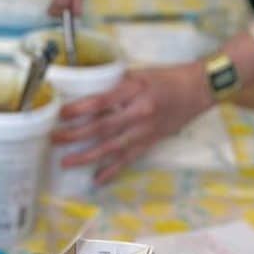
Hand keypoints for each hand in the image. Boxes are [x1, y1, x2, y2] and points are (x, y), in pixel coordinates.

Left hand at [54, 62, 212, 182]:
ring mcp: (145, 131)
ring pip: (112, 147)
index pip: (102, 101)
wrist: (199, 89)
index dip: (79, 109)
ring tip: (66, 162)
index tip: (60, 114)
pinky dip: (112, 171)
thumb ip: (115, 86)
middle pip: (102, 126)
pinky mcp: (150, 143)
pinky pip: (128, 160)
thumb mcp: (139, 73)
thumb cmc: (167, 78)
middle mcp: (139, 112)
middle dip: (76, 134)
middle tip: (54, 139)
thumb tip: (88, 96)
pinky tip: (97, 180)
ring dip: (87, 156)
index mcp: (135, 90)